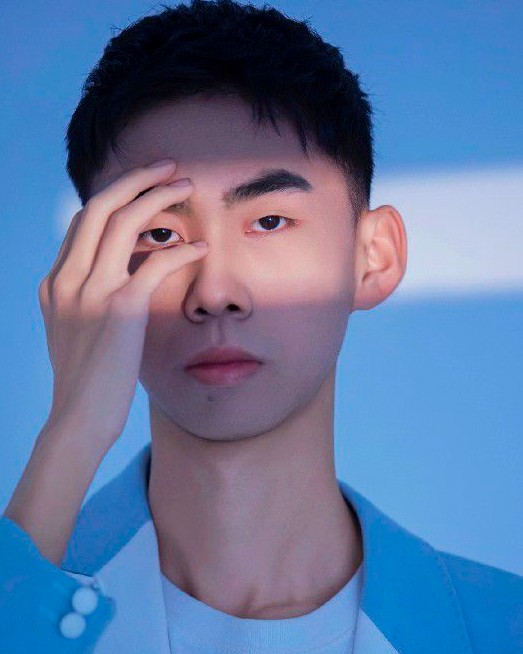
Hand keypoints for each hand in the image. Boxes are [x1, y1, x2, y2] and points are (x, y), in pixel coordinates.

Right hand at [38, 160, 206, 453]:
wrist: (79, 418)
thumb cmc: (87, 380)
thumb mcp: (76, 330)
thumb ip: (90, 298)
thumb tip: (125, 276)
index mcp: (56, 282)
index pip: (83, 221)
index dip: (115, 196)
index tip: (144, 187)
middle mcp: (68, 279)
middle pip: (99, 205)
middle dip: (135, 178)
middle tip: (168, 167)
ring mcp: (91, 291)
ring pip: (124, 221)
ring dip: (158, 196)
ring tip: (186, 186)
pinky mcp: (120, 308)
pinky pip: (156, 262)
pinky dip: (181, 249)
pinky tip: (201, 248)